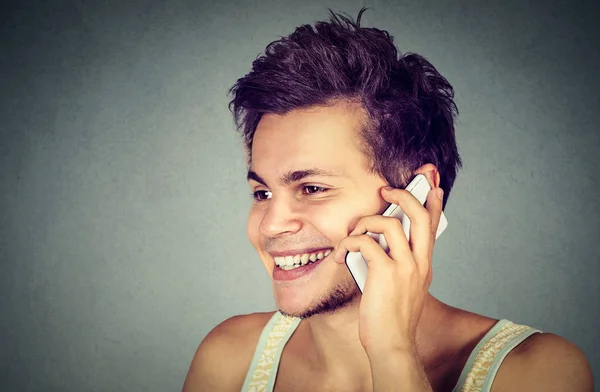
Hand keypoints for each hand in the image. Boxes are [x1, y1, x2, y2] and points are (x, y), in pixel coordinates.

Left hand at [333, 184, 443, 354]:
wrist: (392, 343)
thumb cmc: (392, 317)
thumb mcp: (404, 287)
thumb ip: (398, 264)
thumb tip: (378, 244)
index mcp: (424, 264)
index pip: (433, 226)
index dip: (433, 202)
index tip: (433, 184)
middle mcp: (419, 262)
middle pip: (419, 215)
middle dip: (403, 195)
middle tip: (386, 191)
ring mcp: (405, 267)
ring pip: (390, 223)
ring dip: (366, 221)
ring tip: (353, 232)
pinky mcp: (385, 273)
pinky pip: (365, 242)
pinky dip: (349, 243)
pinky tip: (339, 255)